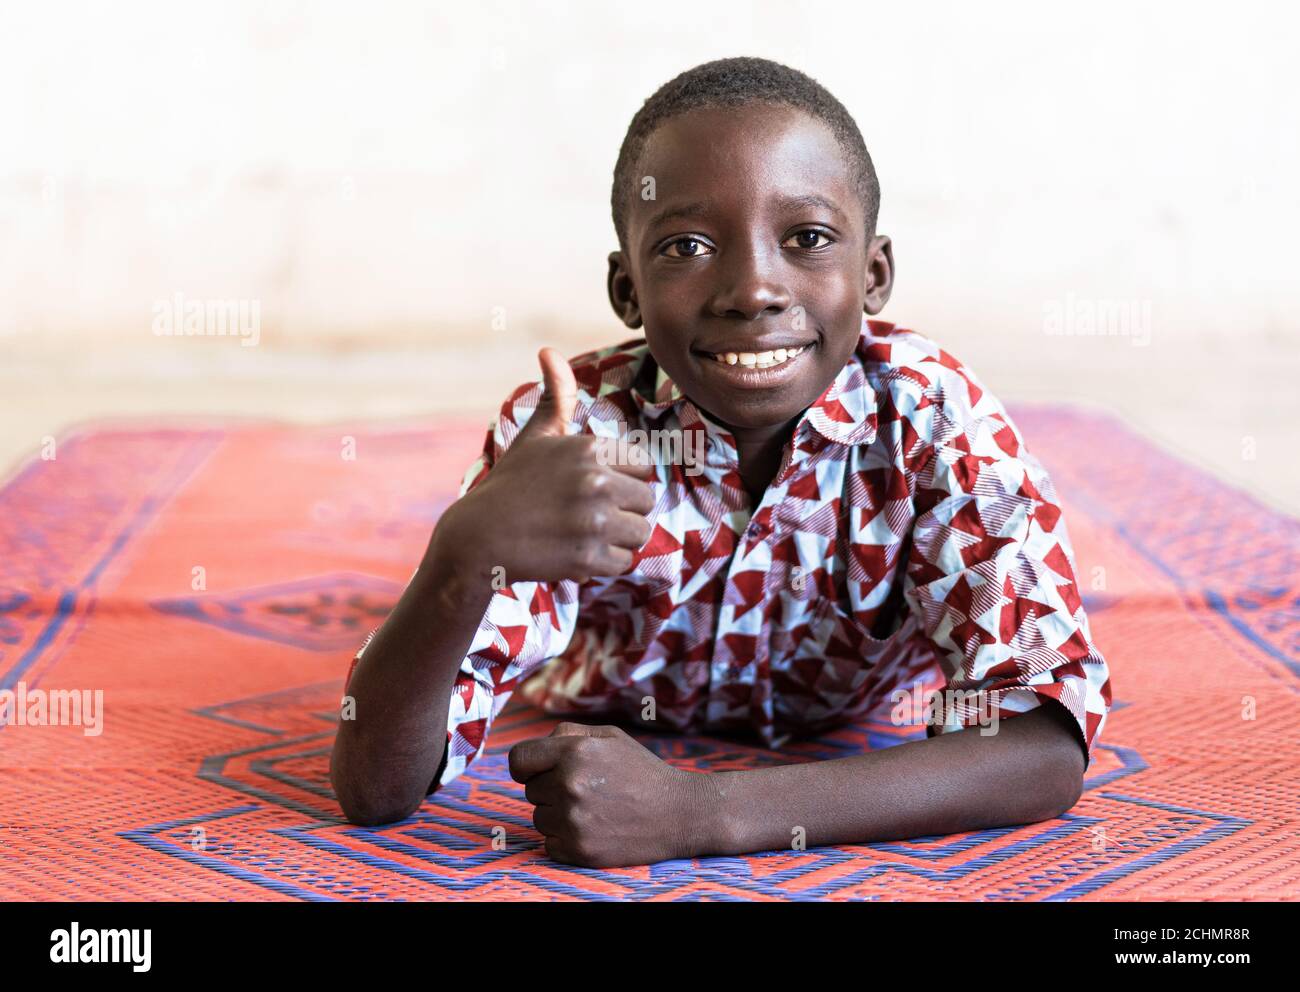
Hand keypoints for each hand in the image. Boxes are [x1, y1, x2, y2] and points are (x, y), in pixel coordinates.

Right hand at [434, 347, 656, 586]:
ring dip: (617, 539)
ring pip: (639, 533)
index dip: (621, 479)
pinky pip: (622, 562)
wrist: (477, 537)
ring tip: (583, 534)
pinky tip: (574, 554)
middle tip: (587, 516)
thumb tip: (548, 350)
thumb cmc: (510, 485)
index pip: (642, 466)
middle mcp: (596, 482)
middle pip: (646, 501)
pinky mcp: (588, 558)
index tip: (592, 489)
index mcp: (589, 449)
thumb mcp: (534, 436)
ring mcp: (593, 522)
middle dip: (623, 511)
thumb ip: (556, 396)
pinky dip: (603, 565)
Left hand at [509, 722, 702, 867]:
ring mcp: (573, 820)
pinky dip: (565, 839)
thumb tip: (536, 747)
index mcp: (574, 751)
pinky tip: (594, 829)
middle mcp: (569, 784)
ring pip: (539, 818)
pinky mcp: (579, 849)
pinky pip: (549, 844)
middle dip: (551, 789)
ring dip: (558, 815)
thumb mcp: (610, 737)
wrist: (679, 813)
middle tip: (587, 790)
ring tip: (594, 810)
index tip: (537, 772)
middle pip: (531, 790)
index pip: (518, 760)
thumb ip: (569, 734)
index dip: (526, 766)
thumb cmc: (642, 771)